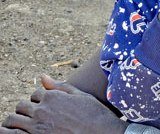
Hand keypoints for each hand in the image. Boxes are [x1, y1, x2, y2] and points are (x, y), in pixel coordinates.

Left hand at [1, 76, 126, 133]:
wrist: (101, 132)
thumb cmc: (94, 113)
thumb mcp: (80, 96)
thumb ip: (59, 86)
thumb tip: (42, 76)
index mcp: (52, 96)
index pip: (35, 94)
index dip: (41, 100)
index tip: (48, 106)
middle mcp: (42, 110)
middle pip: (21, 106)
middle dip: (27, 109)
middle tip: (37, 116)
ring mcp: (37, 127)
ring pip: (13, 120)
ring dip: (18, 121)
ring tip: (29, 125)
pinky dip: (17, 132)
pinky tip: (29, 132)